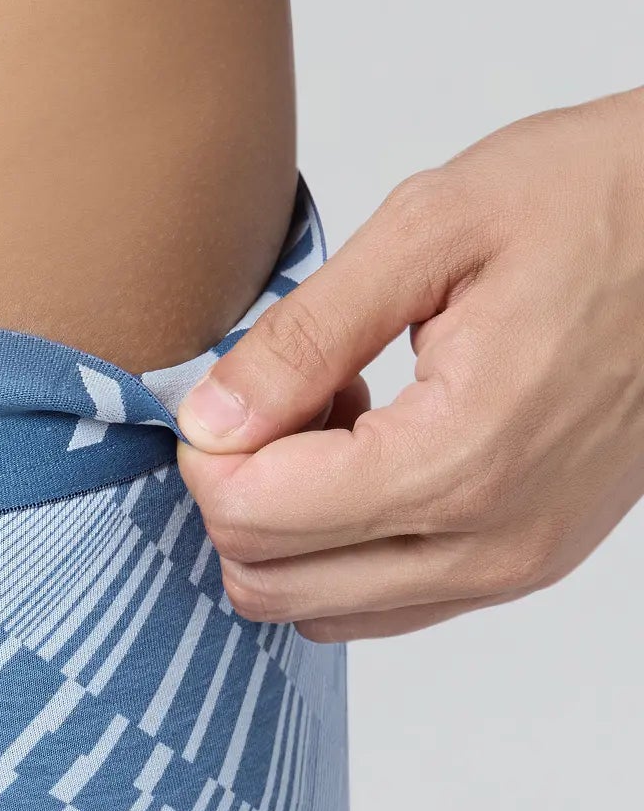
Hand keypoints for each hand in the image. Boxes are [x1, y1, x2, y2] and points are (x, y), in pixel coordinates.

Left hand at [176, 88, 643, 640]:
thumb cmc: (601, 201)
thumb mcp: (432, 227)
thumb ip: (303, 337)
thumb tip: (208, 418)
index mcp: (461, 457)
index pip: (253, 516)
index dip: (211, 451)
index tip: (238, 385)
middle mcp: (489, 542)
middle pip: (268, 580)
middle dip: (242, 493)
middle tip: (287, 398)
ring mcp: (512, 568)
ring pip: (313, 609)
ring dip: (289, 527)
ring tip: (338, 419)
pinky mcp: (523, 567)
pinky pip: (375, 604)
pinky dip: (339, 547)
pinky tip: (373, 451)